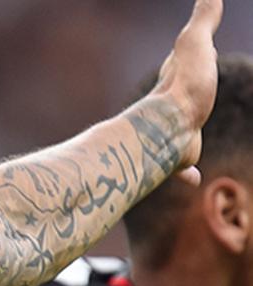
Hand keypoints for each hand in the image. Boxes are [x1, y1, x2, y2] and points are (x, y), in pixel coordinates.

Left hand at [150, 0, 222, 184]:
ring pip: (181, 131)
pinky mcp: (179, 156)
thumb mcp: (195, 44)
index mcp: (179, 79)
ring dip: (184, 137)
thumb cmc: (185, 85)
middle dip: (185, 96)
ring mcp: (177, 130)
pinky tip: (192, 179)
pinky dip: (187, 171)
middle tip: (191, 95)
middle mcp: (174, 106)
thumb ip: (203, 20)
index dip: (191, 59)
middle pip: (180, 99)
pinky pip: (184, 164)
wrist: (168, 130)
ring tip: (187, 142)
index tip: (196, 54)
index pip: (184, 64)